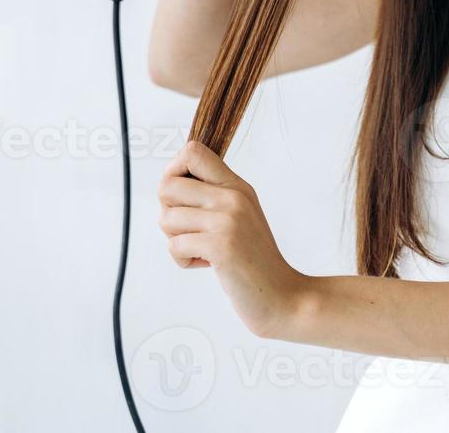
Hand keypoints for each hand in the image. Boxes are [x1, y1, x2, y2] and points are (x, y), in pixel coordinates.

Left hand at [157, 140, 311, 338]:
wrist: (282, 295)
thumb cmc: (254, 260)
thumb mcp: (240, 215)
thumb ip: (213, 195)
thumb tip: (169, 183)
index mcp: (237, 185)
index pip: (192, 151)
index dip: (173, 171)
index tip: (182, 198)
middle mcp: (233, 196)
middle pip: (167, 185)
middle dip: (168, 212)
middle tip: (190, 231)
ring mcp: (228, 220)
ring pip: (166, 218)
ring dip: (175, 240)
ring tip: (201, 250)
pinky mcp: (221, 246)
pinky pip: (174, 247)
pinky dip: (183, 261)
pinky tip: (207, 264)